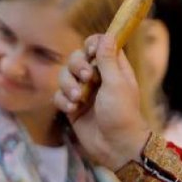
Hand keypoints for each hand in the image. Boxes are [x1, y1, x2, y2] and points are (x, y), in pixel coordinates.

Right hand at [53, 34, 150, 169]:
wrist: (115, 146)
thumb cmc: (122, 114)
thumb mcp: (116, 84)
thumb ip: (108, 60)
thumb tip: (107, 34)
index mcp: (113, 68)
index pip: (99, 45)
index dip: (92, 44)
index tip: (90, 51)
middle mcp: (97, 77)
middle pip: (77, 58)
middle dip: (77, 66)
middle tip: (87, 78)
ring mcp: (84, 92)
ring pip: (64, 76)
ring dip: (67, 85)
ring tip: (77, 99)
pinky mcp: (72, 107)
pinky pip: (59, 96)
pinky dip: (63, 101)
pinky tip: (72, 110)